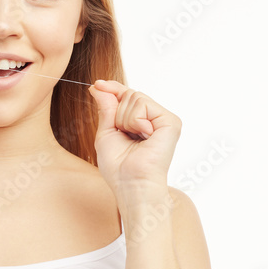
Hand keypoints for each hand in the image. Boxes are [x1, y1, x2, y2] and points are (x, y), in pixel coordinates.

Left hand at [87, 79, 181, 194]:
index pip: (127, 97)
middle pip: (129, 95)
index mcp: (141, 123)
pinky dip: (135, 120)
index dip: (112, 89)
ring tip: (134, 139)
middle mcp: (154, 119)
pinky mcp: (171, 122)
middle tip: (123, 135)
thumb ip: (106, 109)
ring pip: (135, 97)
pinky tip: (143, 136)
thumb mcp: (106, 133)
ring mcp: (164, 120)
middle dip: (117, 114)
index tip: (96, 84)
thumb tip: (99, 87)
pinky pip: (143, 104)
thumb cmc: (118, 167)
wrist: (131, 184)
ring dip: (124, 119)